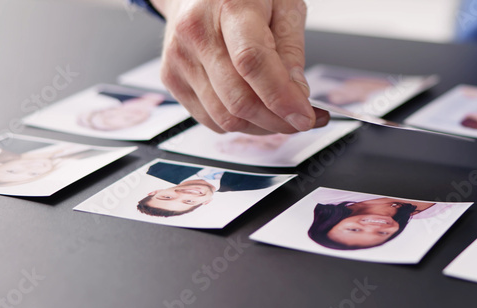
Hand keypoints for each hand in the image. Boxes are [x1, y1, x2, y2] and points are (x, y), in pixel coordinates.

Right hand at [152, 0, 328, 133]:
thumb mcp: (284, 4)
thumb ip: (292, 48)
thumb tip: (297, 94)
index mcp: (229, 7)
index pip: (252, 62)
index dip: (281, 97)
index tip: (305, 117)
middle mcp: (196, 33)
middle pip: (238, 99)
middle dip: (279, 121)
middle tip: (304, 119)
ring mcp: (180, 58)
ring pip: (225, 118)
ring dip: (261, 126)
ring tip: (282, 113)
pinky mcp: (171, 78)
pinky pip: (211, 119)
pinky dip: (240, 124)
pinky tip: (256, 109)